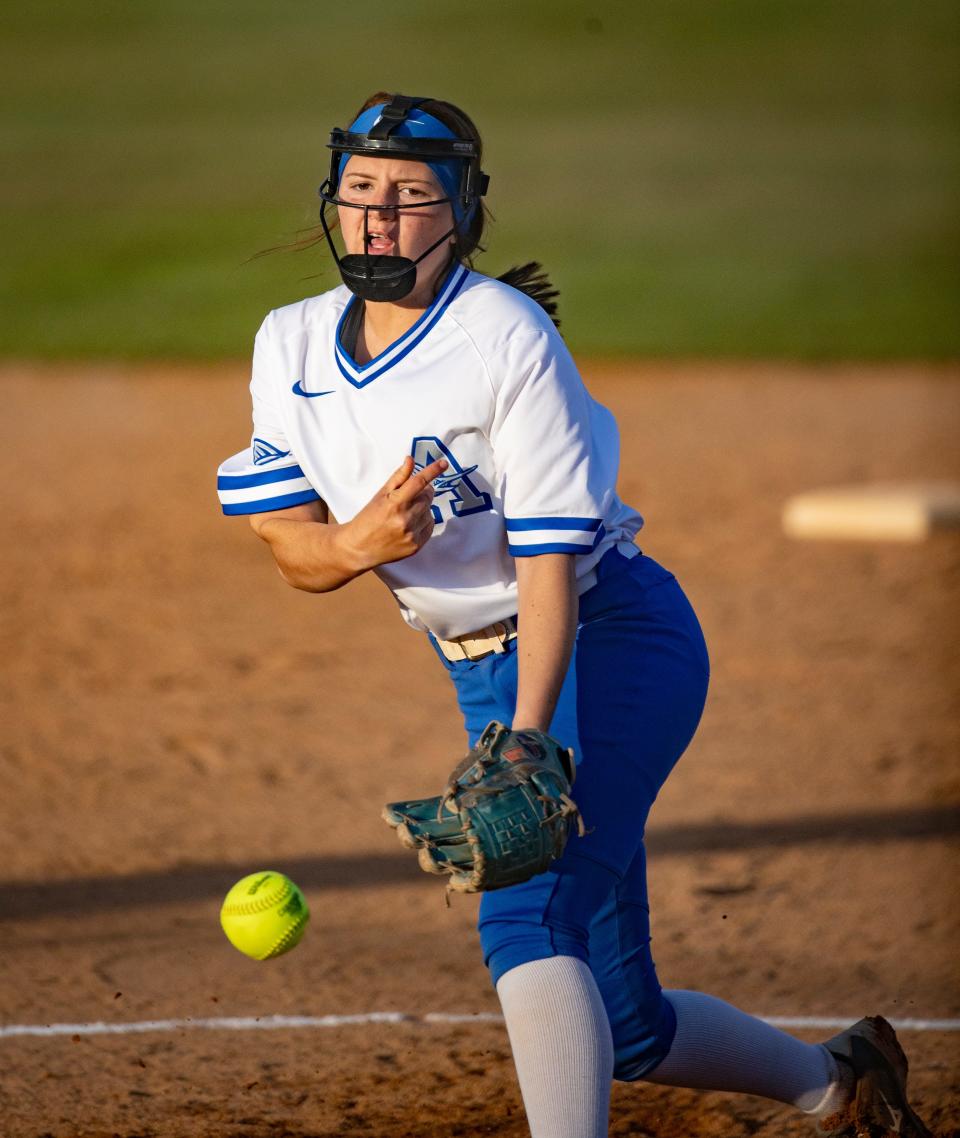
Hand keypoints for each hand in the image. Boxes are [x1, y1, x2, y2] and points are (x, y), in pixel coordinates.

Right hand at [339, 455, 447, 570]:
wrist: (358, 548)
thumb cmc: (368, 518)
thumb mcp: (380, 495)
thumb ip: (398, 477)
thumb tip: (410, 460)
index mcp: (394, 503)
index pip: (418, 482)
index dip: (432, 471)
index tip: (443, 463)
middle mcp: (404, 519)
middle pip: (427, 497)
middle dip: (422, 493)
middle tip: (408, 497)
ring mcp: (411, 534)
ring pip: (430, 512)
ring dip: (422, 509)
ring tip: (404, 515)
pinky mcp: (416, 546)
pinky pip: (430, 527)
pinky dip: (423, 522)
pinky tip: (409, 525)